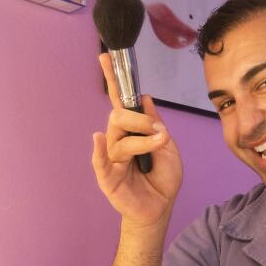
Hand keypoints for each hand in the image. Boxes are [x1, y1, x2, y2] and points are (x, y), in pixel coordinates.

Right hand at [91, 53, 182, 227]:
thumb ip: (155, 123)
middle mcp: (118, 141)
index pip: (119, 102)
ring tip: (159, 145)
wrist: (162, 207)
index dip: (113, 80)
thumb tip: (145, 97)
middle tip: (159, 132)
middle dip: (140, 120)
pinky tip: (98, 138)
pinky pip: (100, 160)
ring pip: (118, 138)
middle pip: (118, 117)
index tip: (106, 57)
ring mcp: (110, 158)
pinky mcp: (107, 177)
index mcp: (132, 131)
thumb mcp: (167, 146)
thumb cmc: (163, 178)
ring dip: (141, 139)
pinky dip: (99, 149)